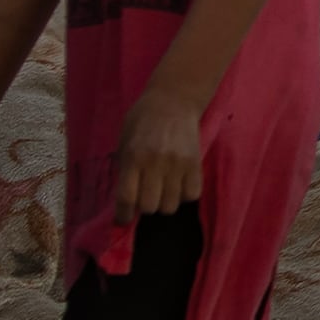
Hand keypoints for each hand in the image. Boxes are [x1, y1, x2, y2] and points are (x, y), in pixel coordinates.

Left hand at [113, 86, 207, 218]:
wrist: (173, 100)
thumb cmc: (142, 121)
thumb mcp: (124, 143)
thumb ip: (125, 170)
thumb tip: (126, 201)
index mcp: (133, 157)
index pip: (126, 198)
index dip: (123, 215)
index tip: (124, 219)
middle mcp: (155, 163)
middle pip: (150, 206)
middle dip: (145, 206)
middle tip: (145, 196)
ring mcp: (178, 163)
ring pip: (171, 205)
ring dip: (165, 202)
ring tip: (163, 190)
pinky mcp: (196, 163)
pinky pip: (192, 195)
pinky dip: (185, 195)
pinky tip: (179, 184)